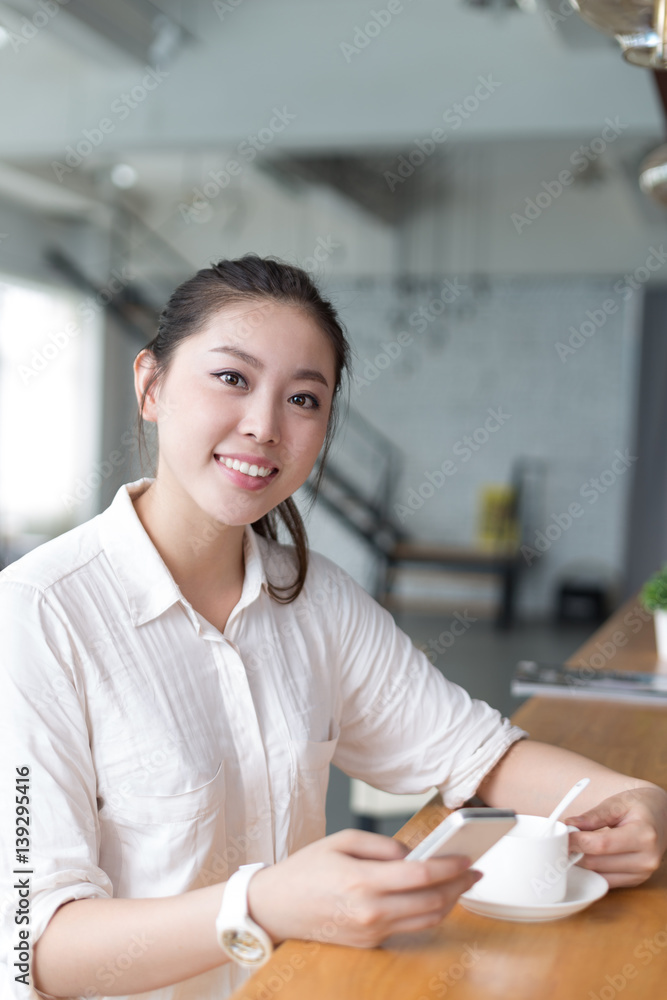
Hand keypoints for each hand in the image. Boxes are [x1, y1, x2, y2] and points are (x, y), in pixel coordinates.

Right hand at [246, 828, 481, 948]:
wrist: (275, 907)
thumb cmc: (306, 869)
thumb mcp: (342, 840)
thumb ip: (382, 845)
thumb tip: (413, 853)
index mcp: (364, 883)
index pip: (421, 876)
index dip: (450, 866)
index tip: (468, 856)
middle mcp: (371, 912)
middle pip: (432, 903)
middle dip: (459, 886)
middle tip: (475, 870)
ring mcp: (372, 932)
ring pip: (426, 920)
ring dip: (451, 902)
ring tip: (463, 883)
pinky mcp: (370, 942)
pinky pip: (409, 928)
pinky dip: (429, 913)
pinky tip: (436, 897)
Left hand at [565, 784, 666, 887]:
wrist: (662, 816)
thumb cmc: (639, 807)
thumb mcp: (617, 803)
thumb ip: (593, 816)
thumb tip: (569, 825)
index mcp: (644, 835)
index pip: (602, 844)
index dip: (577, 841)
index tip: (562, 834)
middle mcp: (646, 859)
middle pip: (598, 862)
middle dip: (575, 851)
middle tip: (561, 840)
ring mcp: (643, 873)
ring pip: (599, 874)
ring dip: (581, 863)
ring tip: (571, 847)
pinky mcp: (636, 881)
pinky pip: (606, 881)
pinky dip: (591, 871)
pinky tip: (584, 857)